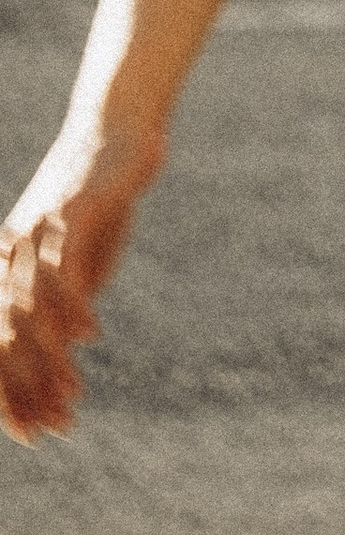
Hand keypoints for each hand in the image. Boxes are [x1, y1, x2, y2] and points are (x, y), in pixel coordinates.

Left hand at [0, 123, 160, 440]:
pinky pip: (65, 270)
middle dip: (27, 391)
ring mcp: (38, 230)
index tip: (32, 432)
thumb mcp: (85, 251)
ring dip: (50, 362)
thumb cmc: (103, 189)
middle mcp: (12, 251)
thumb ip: (74, 291)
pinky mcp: (71, 211)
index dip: (10, 394)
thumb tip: (69, 340)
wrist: (120, 123)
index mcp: (8, 265)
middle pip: (6, 337)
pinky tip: (90, 335)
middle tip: (53, 428)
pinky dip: (74, 308)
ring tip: (73, 396)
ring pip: (30, 313)